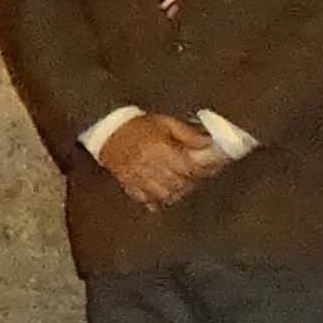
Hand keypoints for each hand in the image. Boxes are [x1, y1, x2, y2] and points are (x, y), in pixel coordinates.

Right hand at [97, 111, 226, 211]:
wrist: (107, 131)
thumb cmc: (138, 126)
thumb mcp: (165, 123)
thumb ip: (188, 134)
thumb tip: (209, 143)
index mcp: (160, 149)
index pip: (189, 168)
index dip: (205, 169)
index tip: (214, 165)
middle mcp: (149, 165)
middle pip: (180, 184)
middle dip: (192, 181)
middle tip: (198, 174)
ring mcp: (138, 178)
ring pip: (165, 195)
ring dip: (177, 192)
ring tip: (182, 184)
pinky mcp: (129, 185)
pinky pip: (148, 200)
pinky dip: (158, 200)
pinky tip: (164, 192)